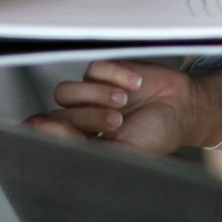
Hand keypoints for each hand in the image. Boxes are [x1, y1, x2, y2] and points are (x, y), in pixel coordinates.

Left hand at [24, 59, 221, 154]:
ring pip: (68, 90)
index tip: (38, 126)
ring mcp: (91, 93)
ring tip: (124, 101)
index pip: (51, 136)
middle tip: (117, 120)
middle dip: (88, 117)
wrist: (183, 108)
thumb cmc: (156, 134)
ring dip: (97, 94)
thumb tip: (53, 138)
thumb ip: (88, 149)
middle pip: (60, 113)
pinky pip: (93, 68)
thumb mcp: (125, 152)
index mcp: (84, 141)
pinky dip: (114, 75)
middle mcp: (82, 117)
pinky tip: (135, 84)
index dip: (44, 130)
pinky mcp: (104, 71)